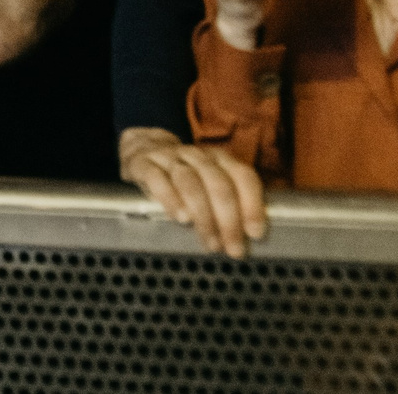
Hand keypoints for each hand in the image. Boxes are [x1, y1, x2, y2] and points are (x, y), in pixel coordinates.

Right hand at [121, 127, 269, 259]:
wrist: (142, 150)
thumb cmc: (183, 177)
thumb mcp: (207, 182)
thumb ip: (228, 202)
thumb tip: (249, 237)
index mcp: (218, 159)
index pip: (242, 175)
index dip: (252, 204)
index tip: (255, 233)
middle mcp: (196, 155)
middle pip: (218, 182)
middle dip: (229, 219)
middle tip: (232, 249)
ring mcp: (169, 158)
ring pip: (190, 182)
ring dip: (204, 215)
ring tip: (211, 242)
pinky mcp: (144, 164)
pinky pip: (157, 178)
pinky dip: (170, 199)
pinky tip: (181, 218)